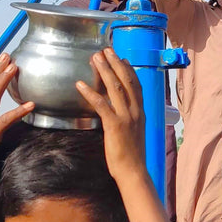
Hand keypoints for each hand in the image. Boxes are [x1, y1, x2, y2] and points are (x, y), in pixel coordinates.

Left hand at [75, 49, 145, 180]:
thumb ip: (131, 119)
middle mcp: (136, 111)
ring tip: (95, 57)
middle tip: (105, 50)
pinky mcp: (115, 125)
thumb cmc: (132, 155)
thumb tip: (125, 111)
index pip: (136, 85)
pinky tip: (79, 84)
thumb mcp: (135, 132)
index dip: (128, 69)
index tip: (121, 57)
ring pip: (115, 88)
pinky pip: (101, 104)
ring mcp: (127, 117)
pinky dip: (90, 92)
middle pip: (126, 81)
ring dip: (104, 71)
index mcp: (141, 112)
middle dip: (115, 63)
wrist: (134, 171)